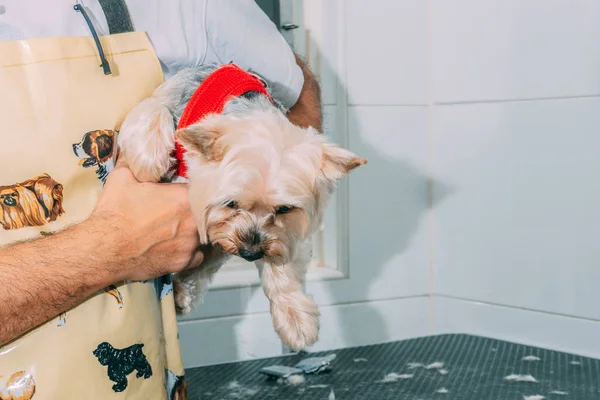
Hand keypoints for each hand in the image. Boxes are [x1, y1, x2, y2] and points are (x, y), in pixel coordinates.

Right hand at [89, 160, 202, 280]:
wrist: (103, 249)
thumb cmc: (114, 213)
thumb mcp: (122, 178)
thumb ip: (135, 164)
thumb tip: (135, 152)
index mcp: (183, 197)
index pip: (200, 189)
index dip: (193, 191)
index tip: (184, 193)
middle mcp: (192, 221)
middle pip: (204, 213)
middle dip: (193, 212)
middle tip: (176, 213)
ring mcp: (190, 243)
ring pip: (202, 235)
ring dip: (192, 232)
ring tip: (174, 231)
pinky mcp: (184, 262)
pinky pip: (196, 256)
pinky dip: (189, 253)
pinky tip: (175, 248)